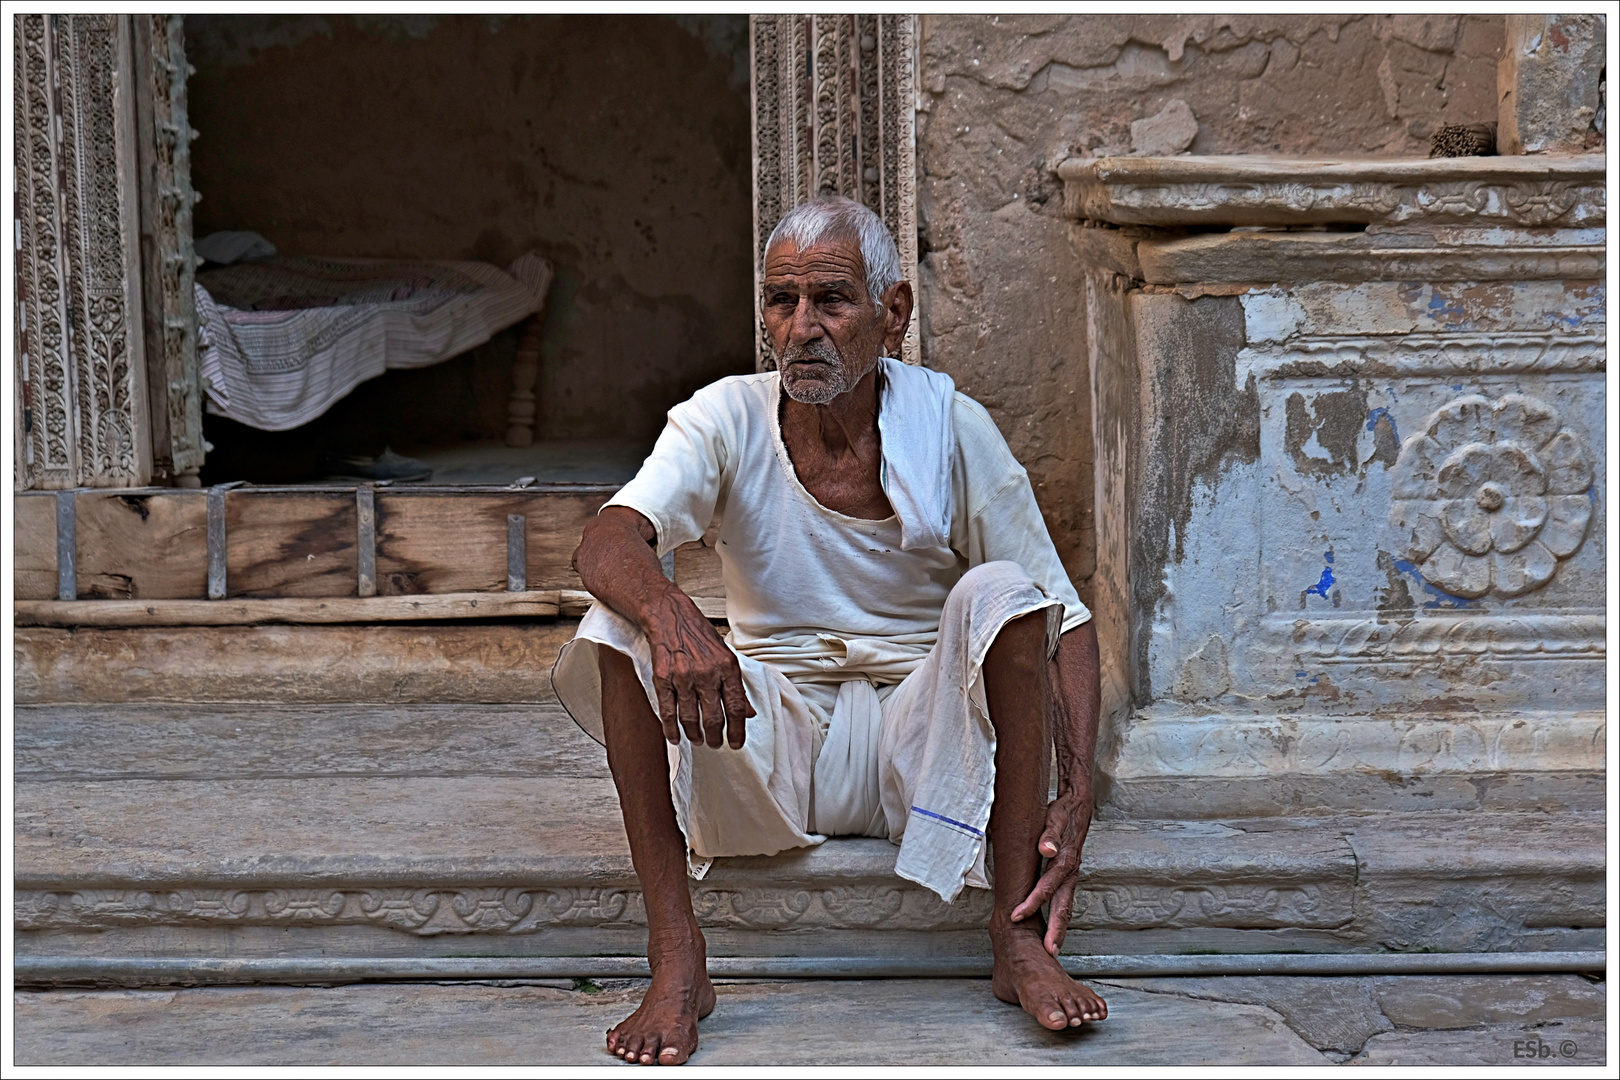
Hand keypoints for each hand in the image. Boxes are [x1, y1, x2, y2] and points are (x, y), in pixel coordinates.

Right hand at [642, 593, 753, 749]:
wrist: (669, 615)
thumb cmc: (699, 635)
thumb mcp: (726, 655)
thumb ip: (737, 686)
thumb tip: (749, 713)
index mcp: (727, 667)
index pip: (736, 707)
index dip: (738, 730)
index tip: (737, 744)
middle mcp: (707, 673)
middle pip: (714, 717)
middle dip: (716, 737)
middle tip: (715, 744)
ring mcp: (683, 676)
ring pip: (690, 718)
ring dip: (695, 735)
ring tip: (698, 740)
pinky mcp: (663, 678)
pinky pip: (668, 711)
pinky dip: (671, 729)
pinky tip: (675, 738)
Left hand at [1010, 788, 1092, 954]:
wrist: (1079, 806)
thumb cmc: (1064, 813)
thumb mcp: (1055, 818)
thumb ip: (1050, 835)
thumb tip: (1046, 848)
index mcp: (1066, 860)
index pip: (1048, 886)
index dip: (1032, 902)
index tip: (1016, 915)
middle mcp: (1071, 873)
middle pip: (1063, 906)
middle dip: (1056, 930)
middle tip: (1049, 950)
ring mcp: (1071, 877)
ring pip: (1066, 907)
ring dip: (1059, 929)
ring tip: (1052, 948)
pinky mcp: (1069, 878)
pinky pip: (1065, 902)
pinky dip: (1060, 918)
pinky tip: (1054, 930)